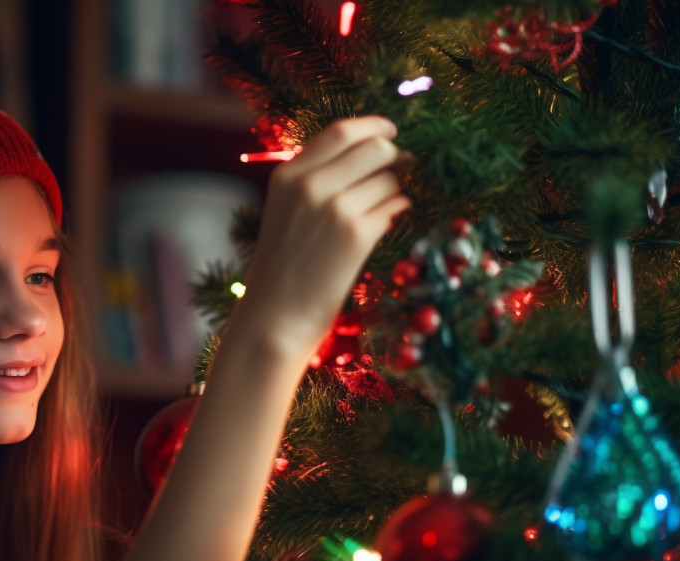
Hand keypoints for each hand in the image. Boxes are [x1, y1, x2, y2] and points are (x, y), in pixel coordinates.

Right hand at [228, 116, 410, 363]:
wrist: (276, 316)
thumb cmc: (282, 266)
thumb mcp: (284, 210)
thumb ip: (313, 177)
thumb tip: (367, 149)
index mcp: (287, 175)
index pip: (340, 131)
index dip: (372, 125)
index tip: (390, 130)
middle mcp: (310, 185)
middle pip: (374, 147)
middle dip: (394, 154)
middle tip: (403, 165)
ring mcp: (335, 208)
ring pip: (389, 177)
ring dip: (395, 188)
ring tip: (383, 206)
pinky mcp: (358, 234)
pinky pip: (394, 205)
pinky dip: (397, 209)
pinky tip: (386, 221)